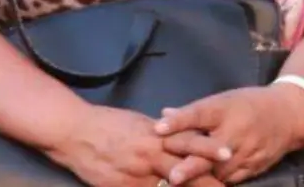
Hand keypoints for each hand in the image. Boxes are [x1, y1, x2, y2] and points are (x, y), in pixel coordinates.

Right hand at [46, 105, 229, 186]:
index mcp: (156, 135)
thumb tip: (178, 141)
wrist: (75, 133)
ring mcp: (137, 175)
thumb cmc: (108, 124)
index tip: (228, 156)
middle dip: (206, 182)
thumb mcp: (138, 124)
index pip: (189, 143)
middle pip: (184, 172)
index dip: (209, 151)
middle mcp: (150, 155)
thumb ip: (160, 136)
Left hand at [156, 86, 303, 183]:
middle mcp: (236, 131)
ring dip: (201, 178)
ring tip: (178, 185)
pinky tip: (202, 186)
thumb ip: (194, 111)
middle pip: (210, 150)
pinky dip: (216, 182)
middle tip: (172, 176)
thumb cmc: (248, 104)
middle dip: (191, 165)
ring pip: (220, 171)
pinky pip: (232, 179)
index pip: (199, 114)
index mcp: (225, 109)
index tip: (158, 128)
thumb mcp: (223, 99)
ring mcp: (247, 151)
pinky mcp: (255, 167)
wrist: (288, 115)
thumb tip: (164, 114)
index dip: (179, 121)